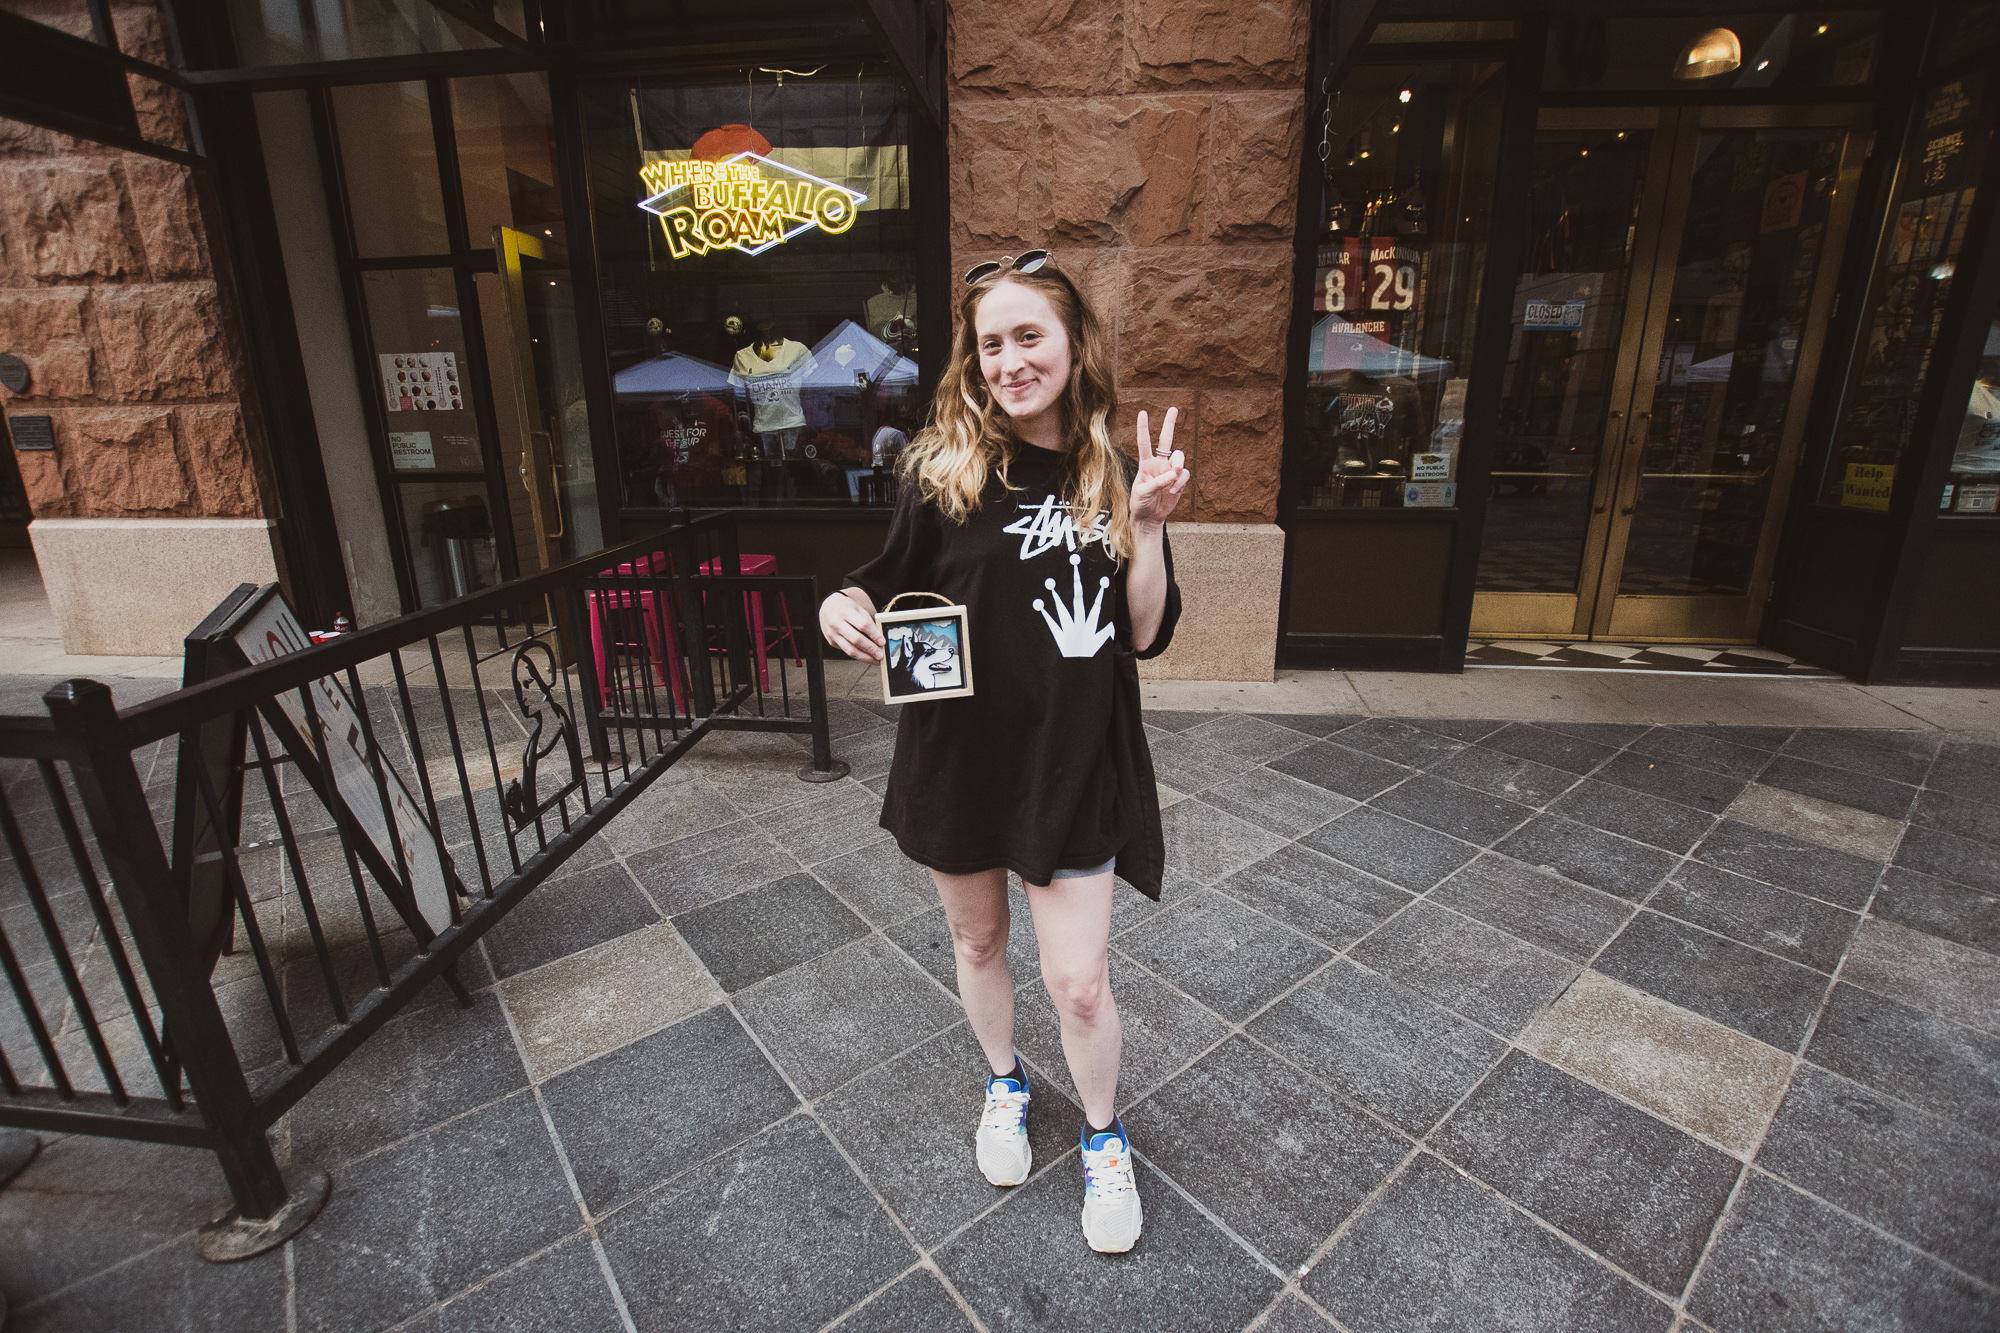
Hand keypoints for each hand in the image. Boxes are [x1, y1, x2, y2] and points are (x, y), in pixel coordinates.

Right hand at [820, 590, 884, 662]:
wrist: (828, 608)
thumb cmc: (845, 608)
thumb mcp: (858, 609)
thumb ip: (868, 622)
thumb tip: (880, 638)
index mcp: (846, 611)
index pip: (863, 625)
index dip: (874, 634)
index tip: (882, 642)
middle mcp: (837, 623)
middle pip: (856, 639)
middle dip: (870, 649)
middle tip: (880, 654)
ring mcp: (833, 634)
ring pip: (850, 649)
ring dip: (865, 657)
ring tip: (875, 660)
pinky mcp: (832, 642)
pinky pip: (846, 651)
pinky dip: (858, 656)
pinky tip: (866, 657)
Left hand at [1131, 407, 1189, 528]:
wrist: (1150, 517)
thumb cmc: (1140, 503)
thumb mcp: (1142, 493)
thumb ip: (1156, 482)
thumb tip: (1173, 474)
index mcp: (1145, 463)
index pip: (1144, 442)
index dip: (1143, 428)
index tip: (1142, 413)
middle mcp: (1158, 463)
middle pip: (1166, 439)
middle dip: (1170, 423)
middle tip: (1173, 408)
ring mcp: (1170, 470)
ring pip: (1180, 457)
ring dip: (1178, 466)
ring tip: (1172, 481)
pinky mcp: (1179, 479)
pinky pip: (1184, 474)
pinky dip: (1180, 482)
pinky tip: (1172, 491)